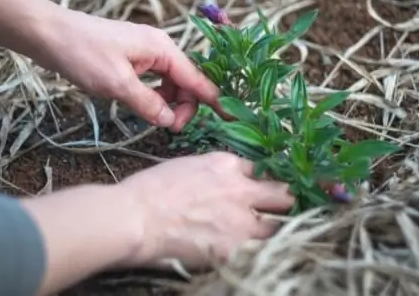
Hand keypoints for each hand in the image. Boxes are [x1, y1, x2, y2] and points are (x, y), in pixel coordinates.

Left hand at [35, 9, 219, 131]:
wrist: (50, 33)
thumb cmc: (83, 54)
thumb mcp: (117, 84)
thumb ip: (148, 104)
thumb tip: (170, 121)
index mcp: (163, 49)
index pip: (197, 79)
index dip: (214, 100)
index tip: (231, 119)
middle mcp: (159, 48)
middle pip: (185, 82)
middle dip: (183, 106)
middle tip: (169, 128)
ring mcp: (145, 52)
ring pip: (169, 82)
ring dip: (167, 102)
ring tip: (155, 120)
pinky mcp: (131, 58)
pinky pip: (153, 80)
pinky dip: (153, 95)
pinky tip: (143, 107)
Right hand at [115, 151, 294, 267]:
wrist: (135, 218)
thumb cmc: (149, 191)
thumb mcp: (187, 167)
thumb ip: (214, 174)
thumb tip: (224, 186)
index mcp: (226, 165)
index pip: (260, 170)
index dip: (260, 183)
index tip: (260, 192)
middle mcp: (242, 189)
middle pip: (282, 194)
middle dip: (281, 203)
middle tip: (275, 212)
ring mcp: (242, 220)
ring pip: (278, 225)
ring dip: (272, 230)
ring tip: (261, 237)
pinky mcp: (236, 248)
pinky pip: (260, 251)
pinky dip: (256, 252)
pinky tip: (248, 254)